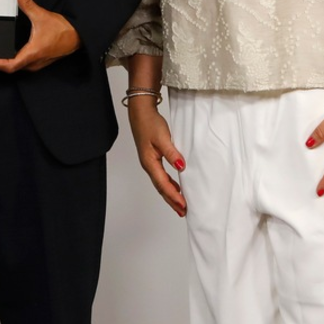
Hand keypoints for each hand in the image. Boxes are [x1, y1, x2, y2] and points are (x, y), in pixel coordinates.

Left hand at [0, 0, 80, 72]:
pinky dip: (6, 61)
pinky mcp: (35, 61)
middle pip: (6, 68)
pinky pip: (17, 64)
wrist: (78, 37)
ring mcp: (34, 63)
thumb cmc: (63, 31)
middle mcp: (32, 62)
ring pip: (11, 68)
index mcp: (32, 53)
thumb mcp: (42, 15)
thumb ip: (27, 2)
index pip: (9, 65)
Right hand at [126, 101, 186, 216]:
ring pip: (161, 183)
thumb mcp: (162, 137)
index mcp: (149, 162)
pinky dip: (169, 184)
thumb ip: (172, 153)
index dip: (173, 196)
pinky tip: (175, 187)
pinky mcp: (152, 158)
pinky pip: (161, 176)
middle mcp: (148, 165)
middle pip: (160, 188)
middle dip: (171, 201)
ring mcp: (150, 162)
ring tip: (180, 205)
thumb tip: (181, 167)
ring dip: (170, 194)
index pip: (163, 184)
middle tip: (183, 212)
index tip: (183, 206)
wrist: (140, 112)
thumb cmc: (149, 123)